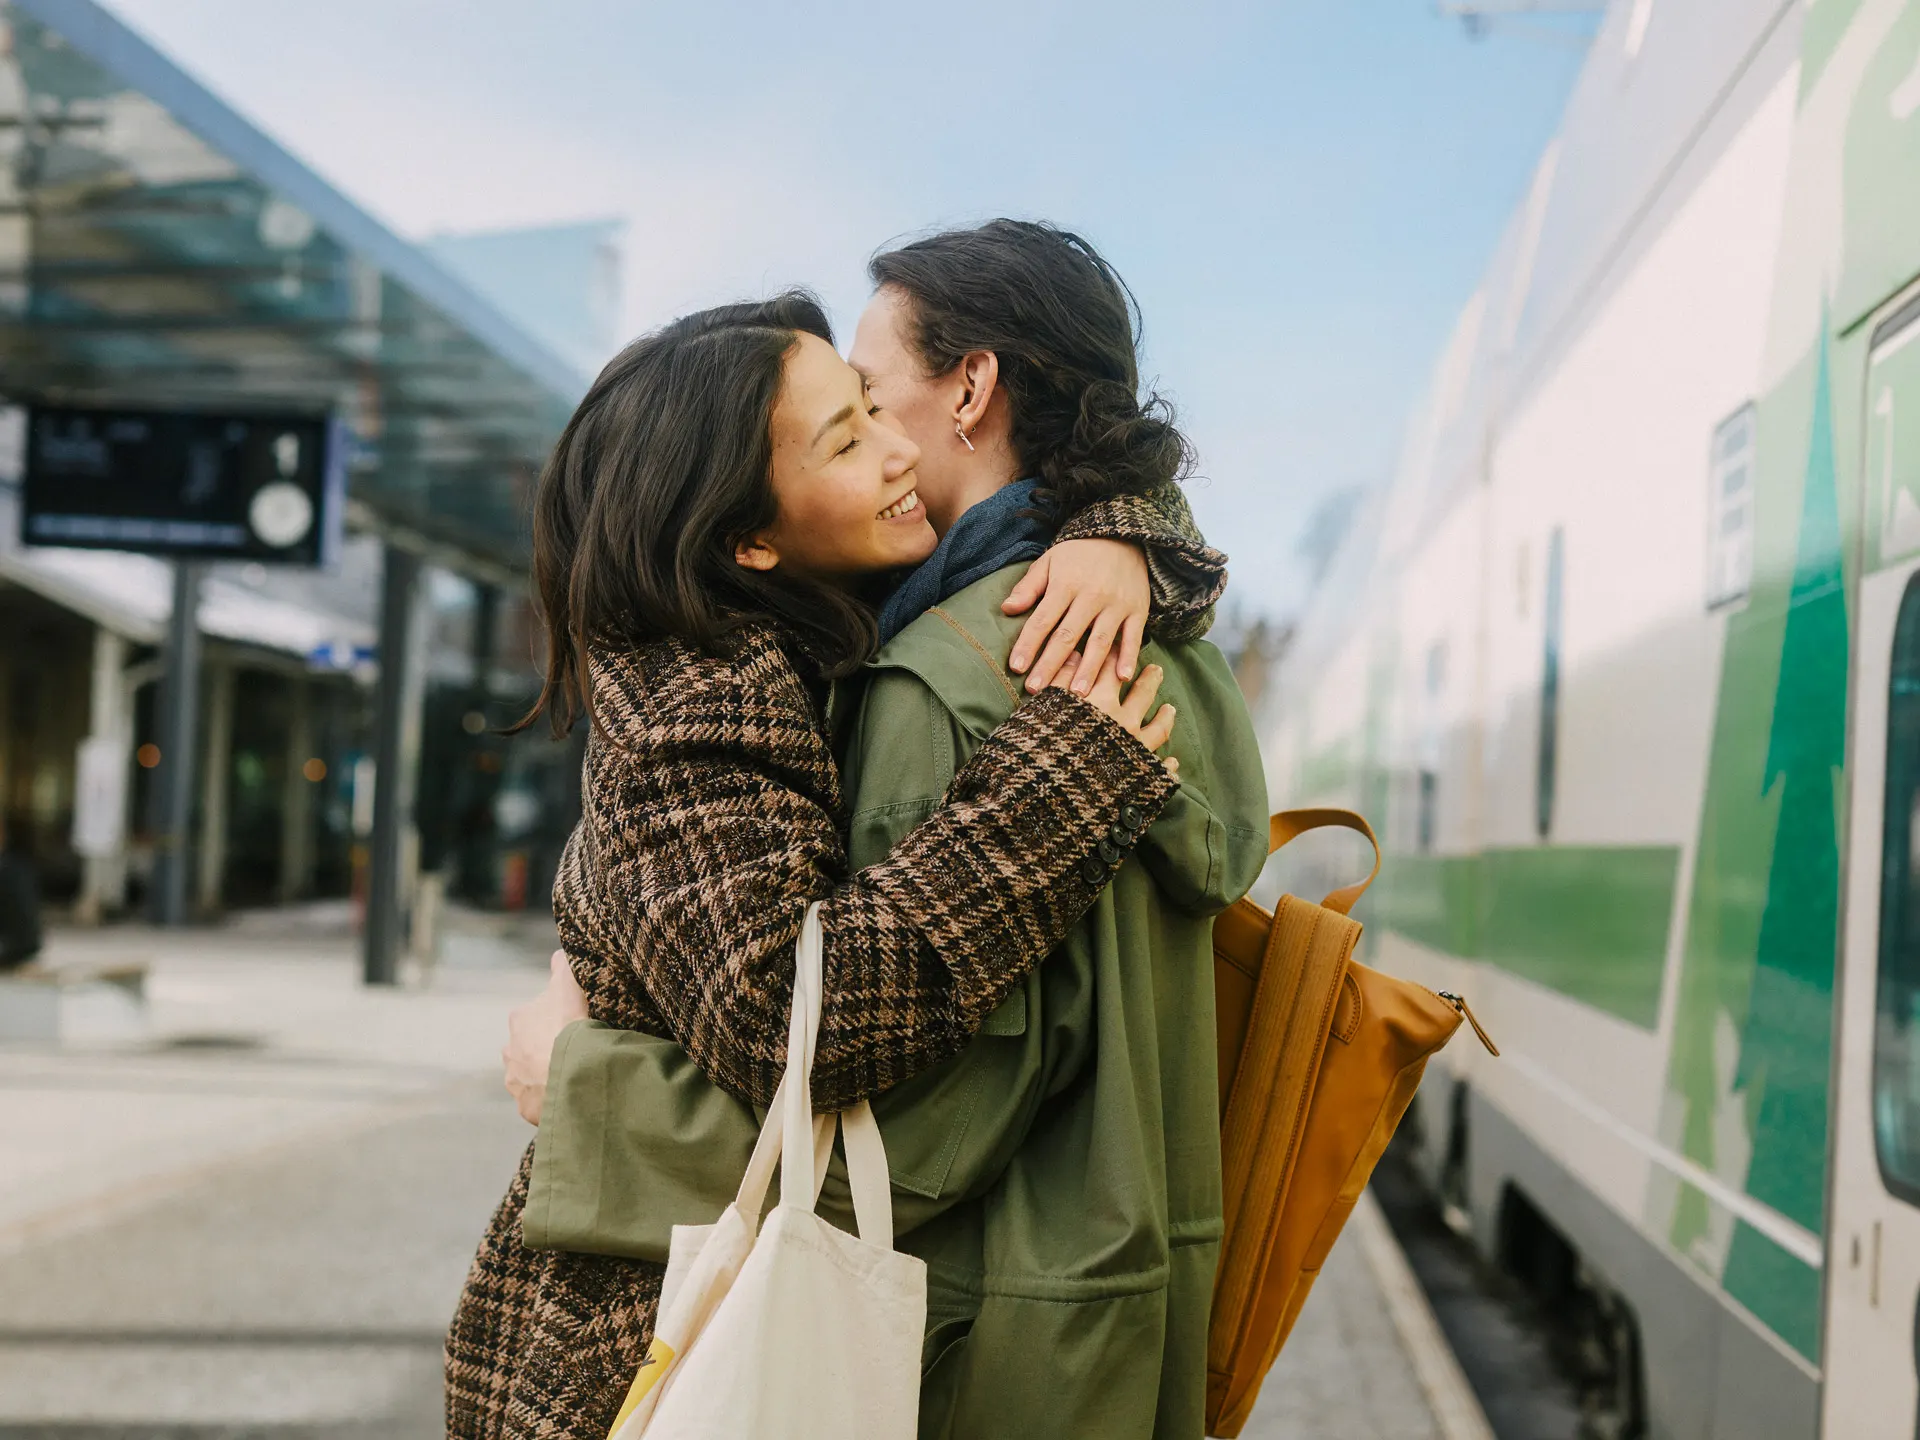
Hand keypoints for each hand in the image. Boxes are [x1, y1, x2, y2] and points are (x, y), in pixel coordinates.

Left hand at [503, 950, 588, 1126]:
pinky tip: (569, 1095)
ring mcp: (516, 1082)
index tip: (572, 1024)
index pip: (534, 1016)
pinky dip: (551, 1099)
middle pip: (529, 1048)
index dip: (555, 1019)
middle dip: (545, 1049)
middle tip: (573, 1051)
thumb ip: (562, 967)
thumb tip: (558, 953)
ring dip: (545, 1076)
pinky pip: (538, 1102)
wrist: (573, 1072)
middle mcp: (510, 1051)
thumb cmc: (570, 1025)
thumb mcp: (568, 985)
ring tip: (571, 1076)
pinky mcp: (525, 1107)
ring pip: (530, 1076)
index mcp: (519, 1020)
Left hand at [1004, 539, 1149, 694]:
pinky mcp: (1138, 609)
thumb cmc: (1079, 553)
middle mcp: (1091, 596)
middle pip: (1068, 635)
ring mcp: (1116, 604)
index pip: (1042, 620)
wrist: (1123, 535)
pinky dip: (1129, 657)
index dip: (1028, 644)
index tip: (1016, 667)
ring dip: (1089, 669)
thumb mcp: (1050, 561)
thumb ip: (1029, 587)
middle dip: (1051, 664)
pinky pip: (1133, 636)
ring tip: (1077, 693)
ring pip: (1100, 641)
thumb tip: (1007, 609)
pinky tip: (1121, 678)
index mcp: (1066, 584)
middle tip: (1038, 691)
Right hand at [1049, 652, 1177, 773]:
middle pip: (1141, 693)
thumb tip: (1074, 655)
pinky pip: (1159, 768)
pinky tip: (1172, 762)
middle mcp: (1122, 720)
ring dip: (1165, 717)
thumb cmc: (1042, 749)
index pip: (1109, 669)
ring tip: (1170, 709)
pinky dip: (1167, 765)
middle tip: (1157, 669)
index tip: (1119, 645)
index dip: (1113, 654)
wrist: (1051, 794)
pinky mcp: (1140, 775)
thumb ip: (1060, 681)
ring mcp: (1134, 748)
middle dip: (1149, 679)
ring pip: (1158, 727)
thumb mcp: (1045, 708)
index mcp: (1099, 701)